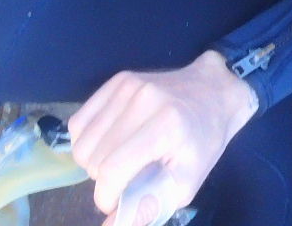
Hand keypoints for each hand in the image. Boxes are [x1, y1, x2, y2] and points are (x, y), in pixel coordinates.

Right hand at [68, 50, 258, 225]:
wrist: (213, 92)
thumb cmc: (203, 140)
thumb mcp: (188, 181)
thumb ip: (151, 205)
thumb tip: (113, 225)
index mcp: (166, 125)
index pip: (113, 168)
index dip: (106, 196)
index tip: (114, 203)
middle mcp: (142, 100)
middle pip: (93, 158)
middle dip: (103, 180)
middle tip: (126, 178)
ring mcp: (126, 86)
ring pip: (81, 142)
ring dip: (93, 162)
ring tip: (118, 161)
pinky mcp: (116, 81)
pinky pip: (78, 122)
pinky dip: (86, 141)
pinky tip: (108, 143)